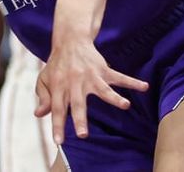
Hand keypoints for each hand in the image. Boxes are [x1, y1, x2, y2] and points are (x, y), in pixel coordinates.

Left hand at [34, 38, 148, 144]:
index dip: (57, 125)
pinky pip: (119, 76)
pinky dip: (132, 82)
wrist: (70, 41)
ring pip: (103, 89)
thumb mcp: (44, 79)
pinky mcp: (103, 70)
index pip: (57, 108)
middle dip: (80, 118)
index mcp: (59, 86)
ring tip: (125, 106)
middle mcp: (75, 82)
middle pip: (77, 103)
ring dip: (115, 98)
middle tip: (84, 135)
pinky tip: (144, 87)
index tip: (59, 141)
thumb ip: (43, 97)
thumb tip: (39, 115)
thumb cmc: (56, 65)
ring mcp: (91, 76)